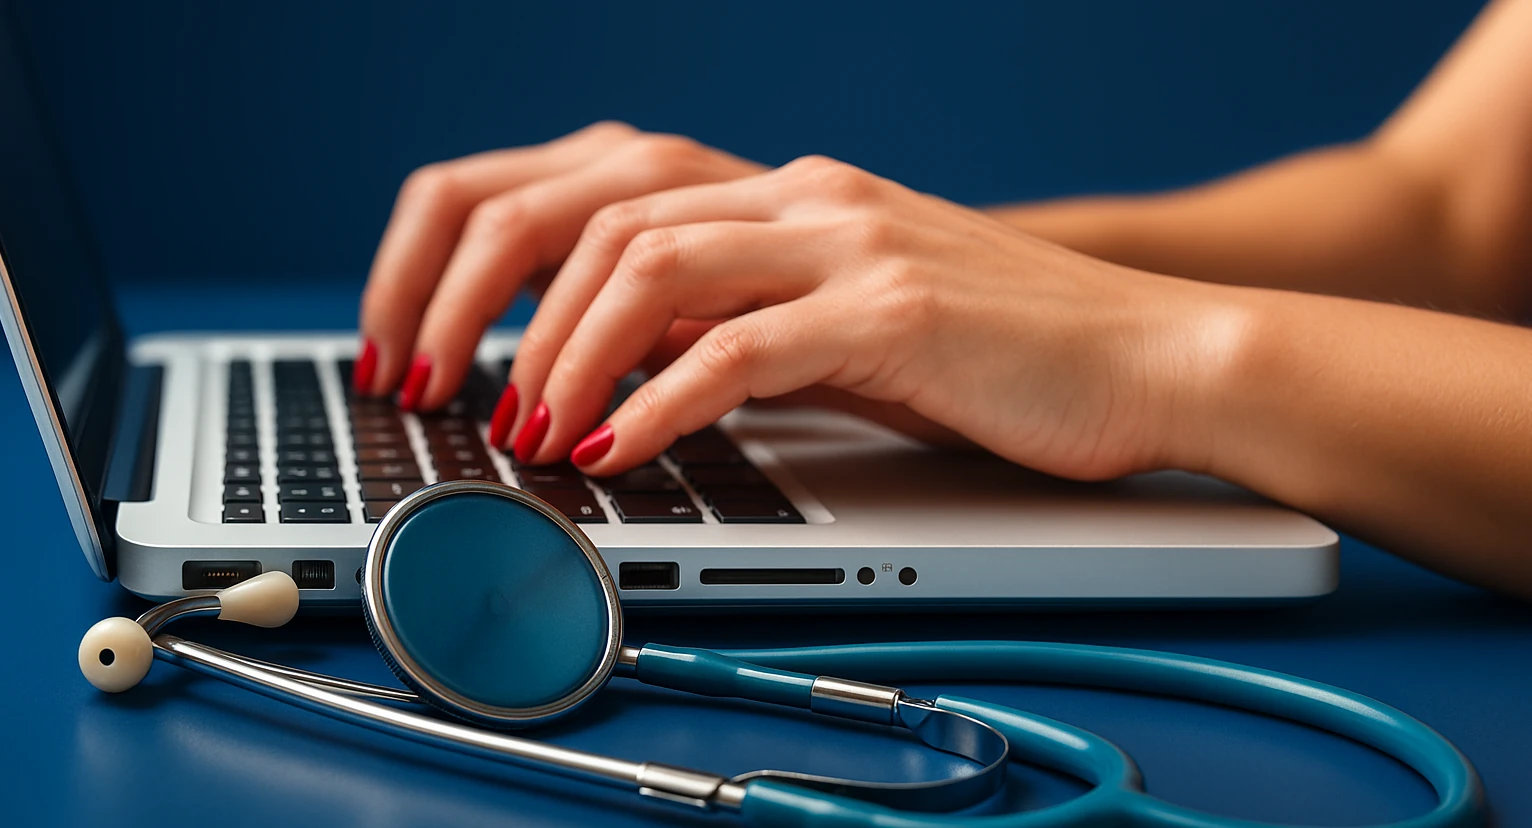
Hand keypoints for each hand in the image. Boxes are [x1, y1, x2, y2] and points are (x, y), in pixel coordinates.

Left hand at [508, 156, 1237, 479]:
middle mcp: (805, 195)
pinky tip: (614, 452)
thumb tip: (622, 368)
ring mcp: (847, 242)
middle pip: (597, 213)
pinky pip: (734, 348)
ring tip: (531, 433)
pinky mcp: (889, 309)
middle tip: (453, 393)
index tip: (444, 336)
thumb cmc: (1000, 356)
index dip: (495, 254)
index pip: (598, 187)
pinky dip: (654, 405)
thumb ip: (743, 324)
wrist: (1149, 355)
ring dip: (564, 356)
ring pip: (649, 264)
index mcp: (787, 192)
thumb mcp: (846, 325)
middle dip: (494, 303)